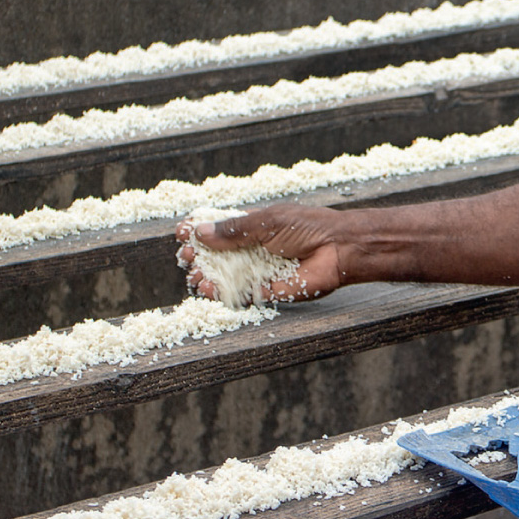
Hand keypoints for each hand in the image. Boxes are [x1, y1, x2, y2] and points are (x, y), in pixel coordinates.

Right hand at [175, 204, 344, 303]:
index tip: (182, 233)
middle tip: (188, 257)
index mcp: (252, 227)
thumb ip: (234, 229)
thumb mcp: (267, 221)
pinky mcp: (265, 292)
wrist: (337, 249)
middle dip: (197, 257)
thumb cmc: (307, 228)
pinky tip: (209, 289)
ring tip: (197, 277)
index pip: (218, 229)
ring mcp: (257, 271)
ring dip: (204, 277)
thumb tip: (200, 230)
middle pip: (215, 256)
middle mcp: (252, 250)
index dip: (198, 231)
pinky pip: (237, 296)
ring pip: (222, 278)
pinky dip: (220, 294)